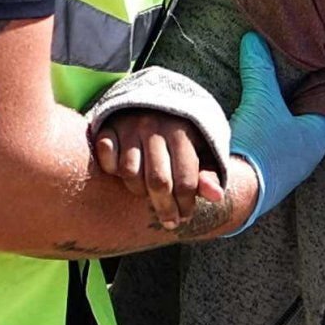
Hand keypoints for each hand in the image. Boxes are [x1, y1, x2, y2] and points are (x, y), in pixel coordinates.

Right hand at [91, 111, 225, 231]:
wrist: (151, 101)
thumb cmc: (180, 136)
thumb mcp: (200, 151)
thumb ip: (207, 174)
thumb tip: (218, 197)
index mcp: (182, 133)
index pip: (185, 180)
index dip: (185, 205)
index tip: (185, 218)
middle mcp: (155, 127)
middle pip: (158, 182)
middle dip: (164, 208)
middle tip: (169, 223)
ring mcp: (129, 126)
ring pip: (130, 173)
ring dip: (137, 189)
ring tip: (146, 192)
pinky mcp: (107, 127)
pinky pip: (106, 158)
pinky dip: (111, 169)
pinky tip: (121, 172)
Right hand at [224, 31, 324, 219]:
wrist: (235, 192)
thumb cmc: (259, 147)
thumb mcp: (260, 101)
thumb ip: (259, 70)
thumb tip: (253, 39)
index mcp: (317, 136)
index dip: (318, 80)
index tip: (309, 63)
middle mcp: (308, 154)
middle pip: (305, 116)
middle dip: (295, 98)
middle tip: (284, 74)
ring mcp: (288, 168)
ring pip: (288, 133)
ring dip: (278, 118)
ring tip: (266, 95)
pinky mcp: (268, 176)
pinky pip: (271, 148)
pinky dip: (265, 134)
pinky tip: (252, 123)